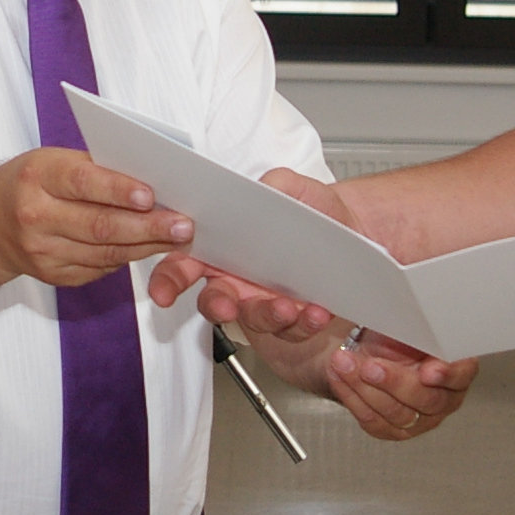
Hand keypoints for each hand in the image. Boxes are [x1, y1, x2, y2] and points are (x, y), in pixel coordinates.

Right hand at [0, 147, 187, 288]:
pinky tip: (147, 248)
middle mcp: (35, 216)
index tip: (151, 196)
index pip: (83, 182)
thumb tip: (151, 176)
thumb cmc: (31, 182)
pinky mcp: (52, 275)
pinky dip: (126, 257)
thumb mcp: (53, 161)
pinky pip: (98, 268)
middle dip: (147, 227)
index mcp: (38, 177)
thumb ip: (96, 167)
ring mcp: (42, 251)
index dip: (118, 190)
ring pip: (104, 252)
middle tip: (182, 225)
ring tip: (176, 238)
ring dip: (145, 245)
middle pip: (99, 225)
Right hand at [144, 168, 355, 338]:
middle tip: (226, 306)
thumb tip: (258, 190)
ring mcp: (263, 301)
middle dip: (216, 306)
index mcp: (222, 248)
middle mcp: (237, 280)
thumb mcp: (291, 189)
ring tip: (287, 307)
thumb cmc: (310, 210)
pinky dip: (304, 322)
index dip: (168, 280)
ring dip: (267, 314)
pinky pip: (292, 329)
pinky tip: (315, 311)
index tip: (164, 293)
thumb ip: (271, 185)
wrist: (350, 230)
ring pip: (253, 317)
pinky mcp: (293, 319)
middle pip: (212, 300)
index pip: (184, 264)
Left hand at [320, 330, 477, 441]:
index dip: (447, 373)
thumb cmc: (394, 334)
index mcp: (456, 365)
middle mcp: (444, 397)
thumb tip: (370, 312)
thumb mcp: (400, 319)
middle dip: (395, 381)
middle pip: (427, 398)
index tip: (429, 371)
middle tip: (370, 366)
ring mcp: (420, 418)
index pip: (462, 372)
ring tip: (343, 364)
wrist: (369, 352)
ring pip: (397, 412)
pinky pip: (374, 420)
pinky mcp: (393, 429)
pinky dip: (352, 397)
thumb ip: (398, 316)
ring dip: (365, 388)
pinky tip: (339, 377)